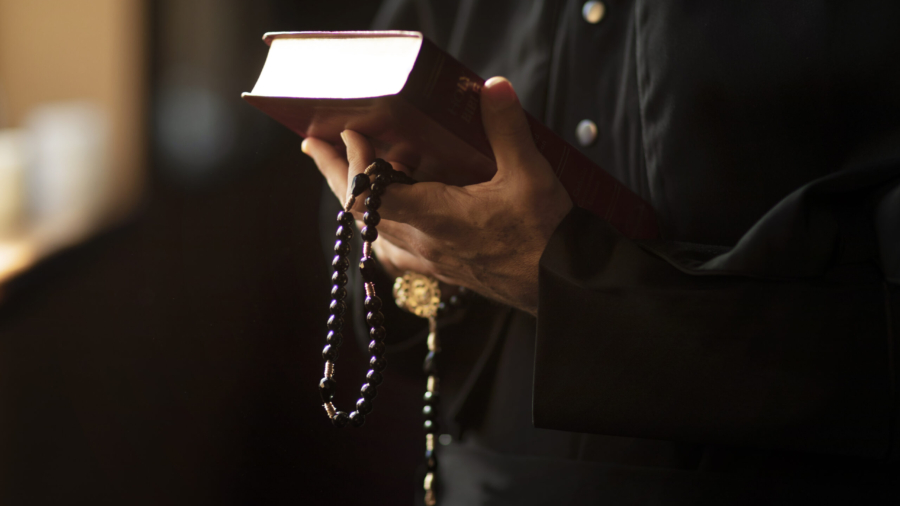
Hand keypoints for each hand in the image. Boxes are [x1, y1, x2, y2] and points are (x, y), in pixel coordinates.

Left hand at [302, 77, 572, 315]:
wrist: (560, 289)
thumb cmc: (545, 238)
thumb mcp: (530, 175)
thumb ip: (506, 128)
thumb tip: (492, 88)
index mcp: (435, 219)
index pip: (368, 196)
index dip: (351, 164)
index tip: (350, 133)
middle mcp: (422, 244)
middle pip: (359, 213)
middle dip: (336, 174)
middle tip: (316, 145)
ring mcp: (429, 261)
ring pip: (375, 230)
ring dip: (358, 198)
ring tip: (355, 169)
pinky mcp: (441, 269)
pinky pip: (395, 247)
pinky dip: (383, 222)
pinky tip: (394, 211)